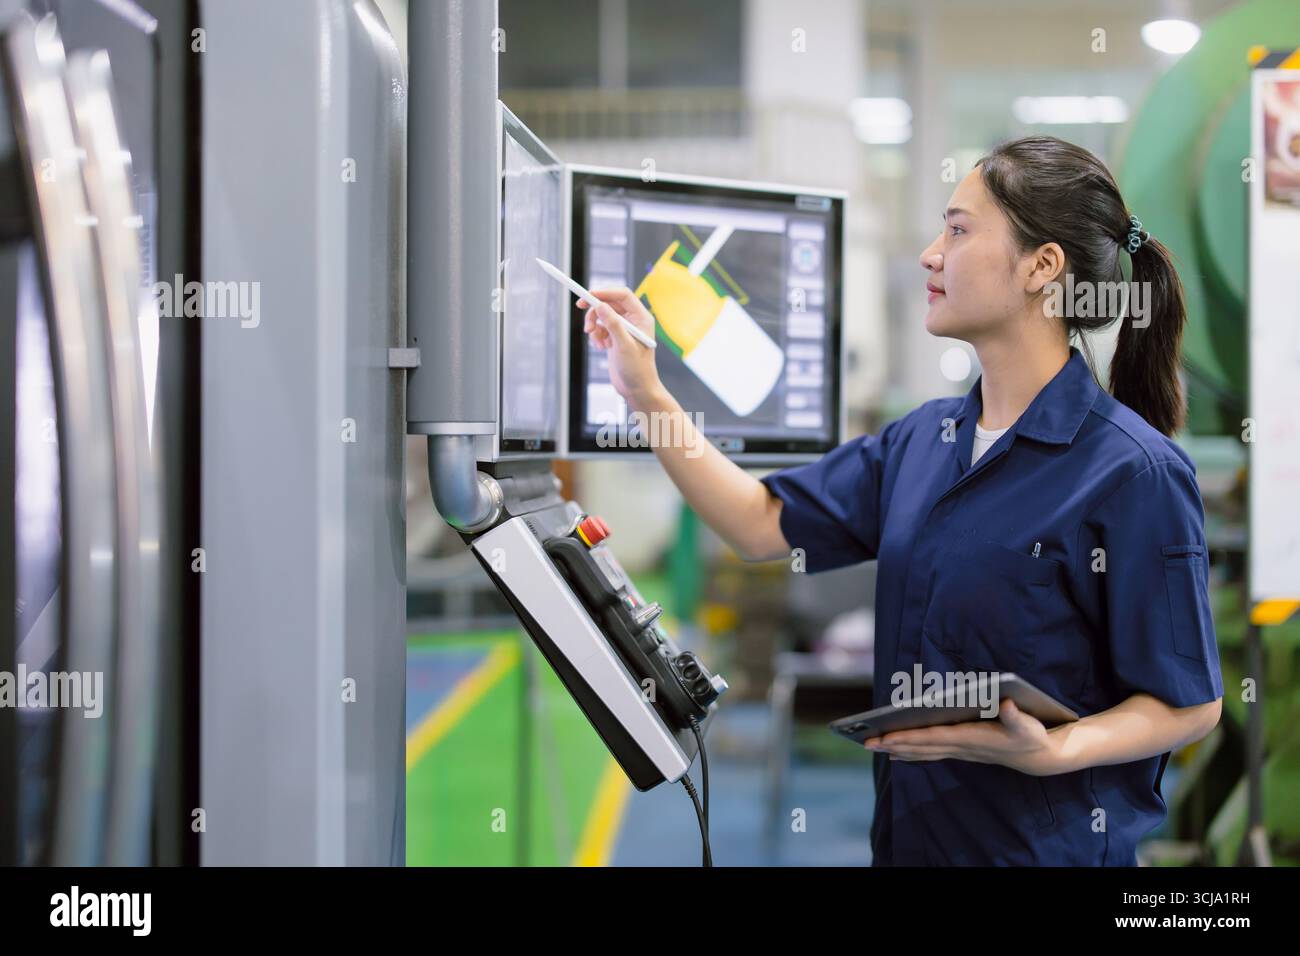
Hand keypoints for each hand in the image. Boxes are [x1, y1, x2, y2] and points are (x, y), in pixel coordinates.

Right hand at [578, 287, 661, 406]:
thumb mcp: (624, 345)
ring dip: (593, 324)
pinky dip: (595, 335)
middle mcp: (633, 320)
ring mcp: (623, 329)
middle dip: (595, 309)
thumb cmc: (637, 369)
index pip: (622, 295)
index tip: (588, 295)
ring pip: (602, 315)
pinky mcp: (615, 338)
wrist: (637, 389)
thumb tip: (600, 305)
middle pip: (610, 303)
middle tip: (579, 308)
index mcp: (641, 317)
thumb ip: (613, 324)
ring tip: (593, 338)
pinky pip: (600, 328)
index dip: (604, 292)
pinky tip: (599, 347)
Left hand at [863, 699, 1063, 775]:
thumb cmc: (1032, 736)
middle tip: (867, 742)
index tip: (886, 737)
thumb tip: (1006, 704)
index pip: (933, 738)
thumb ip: (1016, 716)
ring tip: (874, 745)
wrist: (1040, 757)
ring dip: (898, 749)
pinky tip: (896, 751)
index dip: (909, 737)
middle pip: (921, 747)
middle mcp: (962, 747)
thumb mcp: (1029, 725)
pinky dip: (912, 752)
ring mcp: (961, 751)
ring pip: (923, 752)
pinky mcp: (962, 750)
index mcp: (971, 739)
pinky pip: (931, 753)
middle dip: (894, 744)